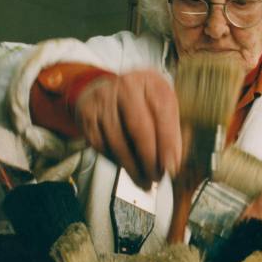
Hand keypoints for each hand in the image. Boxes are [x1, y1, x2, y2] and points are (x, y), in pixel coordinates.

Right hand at [74, 70, 181, 189]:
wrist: (104, 89)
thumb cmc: (139, 101)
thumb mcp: (160, 106)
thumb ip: (172, 131)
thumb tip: (173, 162)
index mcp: (150, 81)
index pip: (162, 111)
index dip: (168, 141)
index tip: (172, 166)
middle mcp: (126, 86)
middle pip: (138, 127)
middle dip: (150, 159)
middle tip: (157, 177)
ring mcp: (103, 100)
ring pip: (118, 141)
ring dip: (133, 167)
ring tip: (144, 181)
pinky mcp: (87, 116)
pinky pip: (102, 146)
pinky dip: (116, 162)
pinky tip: (127, 168)